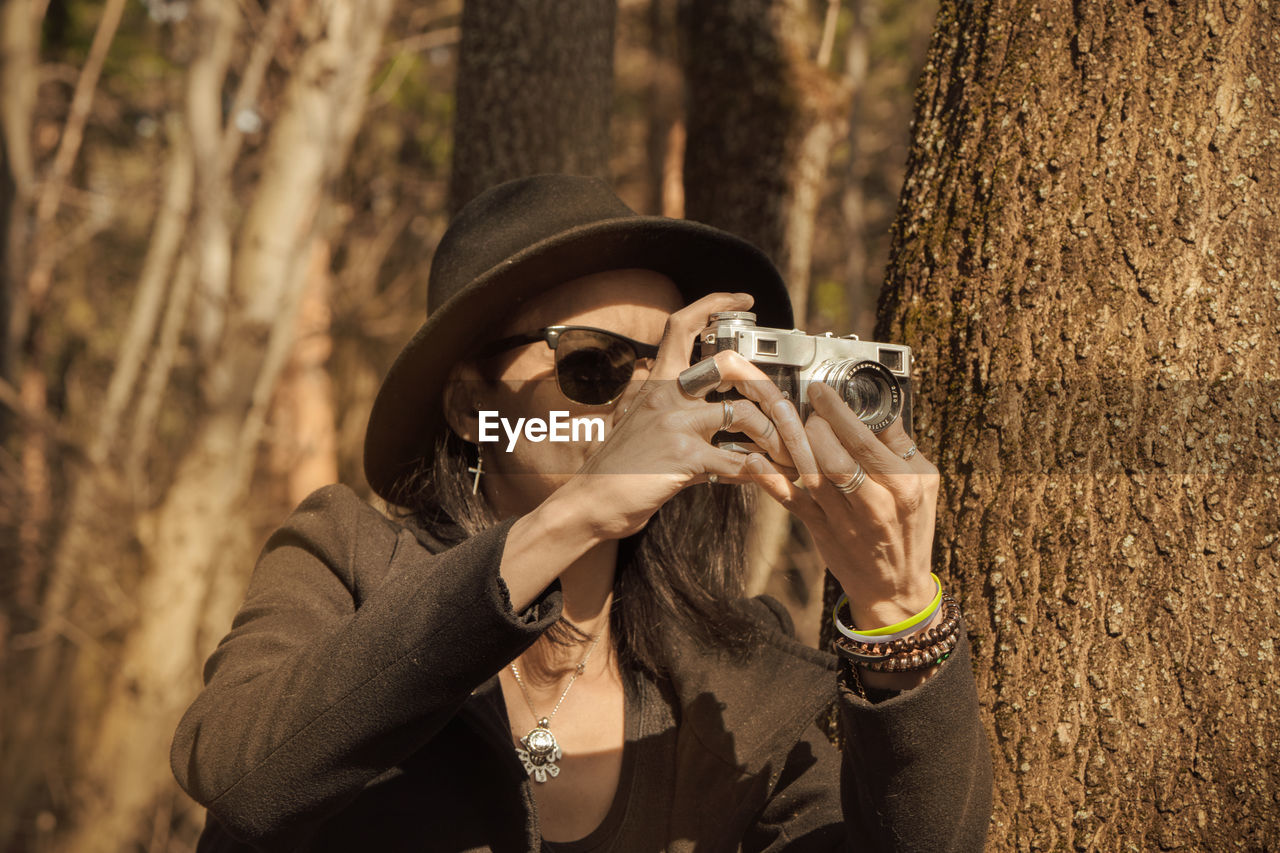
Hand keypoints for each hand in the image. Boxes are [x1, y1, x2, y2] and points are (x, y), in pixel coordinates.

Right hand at [556, 292, 797, 541]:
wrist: (590, 503)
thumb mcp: (640, 425)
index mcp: (656, 383)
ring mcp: (676, 425)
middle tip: (787, 413)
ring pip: (745, 415)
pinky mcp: (684, 458)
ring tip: (786, 458)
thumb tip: (712, 413)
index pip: (682, 325)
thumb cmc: (617, 468)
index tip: (743, 301)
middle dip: (769, 389)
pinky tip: (775, 485)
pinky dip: (765, 476)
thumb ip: (675, 413)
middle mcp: (667, 396)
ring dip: (775, 439)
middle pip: (731, 366)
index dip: (715, 304)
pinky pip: (740, 462)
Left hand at [742, 380, 939, 630]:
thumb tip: (879, 406)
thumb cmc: (911, 526)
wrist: (895, 585)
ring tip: (781, 417)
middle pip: (835, 456)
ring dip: (791, 442)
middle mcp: (873, 502)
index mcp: (902, 485)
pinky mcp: (821, 529)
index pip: (865, 441)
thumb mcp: (924, 483)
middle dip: (815, 426)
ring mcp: (844, 519)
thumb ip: (901, 445)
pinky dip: (769, 481)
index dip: (838, 411)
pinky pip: (791, 501)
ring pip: (812, 474)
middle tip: (807, 410)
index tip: (822, 390)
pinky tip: (753, 460)